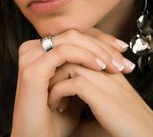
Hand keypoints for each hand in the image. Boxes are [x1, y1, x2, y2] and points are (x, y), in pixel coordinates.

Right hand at [10, 28, 133, 136]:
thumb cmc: (56, 119)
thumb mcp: (76, 88)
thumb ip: (84, 69)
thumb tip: (109, 57)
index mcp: (41, 51)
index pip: (75, 35)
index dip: (99, 39)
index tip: (121, 49)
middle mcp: (33, 49)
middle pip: (74, 34)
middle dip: (102, 45)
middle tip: (122, 59)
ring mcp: (31, 56)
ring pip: (70, 38)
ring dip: (97, 50)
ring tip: (113, 65)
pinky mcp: (33, 68)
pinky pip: (63, 52)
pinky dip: (84, 56)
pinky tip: (99, 66)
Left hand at [48, 58, 152, 136]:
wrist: (147, 136)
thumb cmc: (126, 127)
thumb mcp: (103, 111)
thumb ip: (84, 107)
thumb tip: (64, 113)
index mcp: (108, 69)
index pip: (83, 48)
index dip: (64, 57)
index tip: (50, 72)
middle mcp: (106, 69)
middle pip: (75, 48)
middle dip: (55, 62)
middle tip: (44, 78)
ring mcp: (104, 79)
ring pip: (71, 62)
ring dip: (54, 77)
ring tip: (47, 93)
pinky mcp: (101, 93)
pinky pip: (72, 83)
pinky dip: (58, 93)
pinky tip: (55, 104)